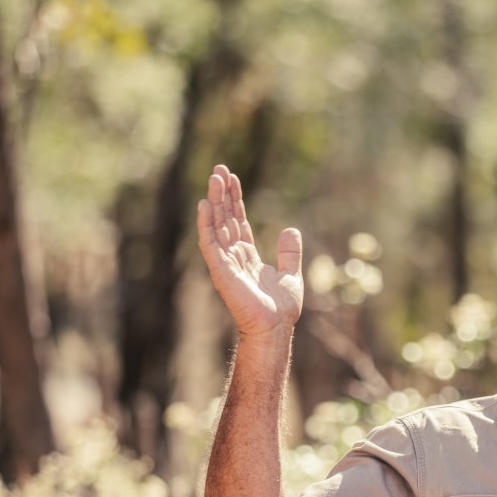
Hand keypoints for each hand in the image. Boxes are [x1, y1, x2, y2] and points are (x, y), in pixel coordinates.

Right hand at [196, 164, 303, 336]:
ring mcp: (225, 263)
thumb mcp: (291, 274)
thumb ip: (290, 252)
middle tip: (219, 169)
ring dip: (214, 202)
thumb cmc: (281, 308)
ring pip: (216, 226)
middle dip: (222, 194)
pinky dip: (207, 225)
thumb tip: (292, 229)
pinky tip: (205, 206)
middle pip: (225, 218)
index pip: (237, 221)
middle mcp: (233, 256)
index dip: (234, 200)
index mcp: (247, 256)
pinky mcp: (221, 271)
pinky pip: (210, 244)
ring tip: (214, 178)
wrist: (276, 327)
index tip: (232, 178)